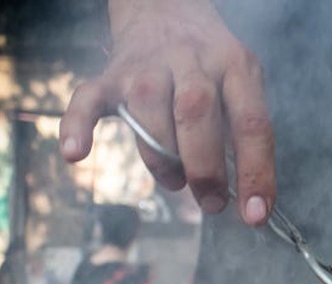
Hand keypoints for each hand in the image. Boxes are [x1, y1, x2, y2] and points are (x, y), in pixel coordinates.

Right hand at [59, 0, 275, 223]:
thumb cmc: (212, 67)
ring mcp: (148, 68)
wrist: (166, 10)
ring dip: (162, 158)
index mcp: (235, 68)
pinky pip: (88, 99)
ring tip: (176, 180)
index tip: (255, 215)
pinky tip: (75, 153)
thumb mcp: (243, 86)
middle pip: (197, 115)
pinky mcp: (111, 77)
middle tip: (212, 202)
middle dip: (206, 170)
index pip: (252, 124)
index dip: (256, 173)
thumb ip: (245, 133)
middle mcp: (193, 63)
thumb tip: (248, 197)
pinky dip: (78, 126)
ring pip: (149, 114)